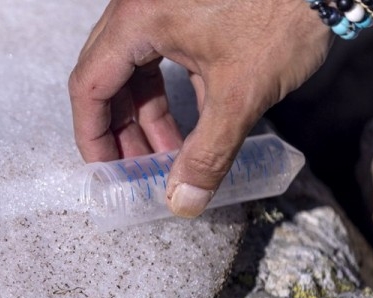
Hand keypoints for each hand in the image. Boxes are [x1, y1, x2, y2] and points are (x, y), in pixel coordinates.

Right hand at [69, 0, 331, 216]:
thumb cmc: (283, 14)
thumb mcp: (241, 93)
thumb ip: (207, 154)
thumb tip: (183, 203)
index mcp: (137, 21)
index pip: (89, 87)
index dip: (93, 136)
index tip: (106, 172)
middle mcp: (139, 9)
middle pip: (106, 80)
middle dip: (121, 133)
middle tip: (136, 172)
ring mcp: (161, 7)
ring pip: (133, 72)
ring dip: (146, 118)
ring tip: (168, 158)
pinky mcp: (185, 10)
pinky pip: (158, 58)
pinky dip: (167, 96)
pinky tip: (190, 128)